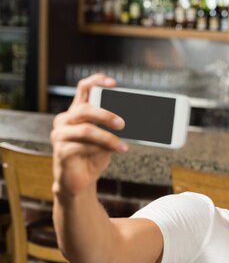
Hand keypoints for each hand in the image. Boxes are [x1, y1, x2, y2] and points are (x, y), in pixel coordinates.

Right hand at [51, 74, 125, 195]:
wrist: (80, 180)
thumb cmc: (94, 155)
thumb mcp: (107, 138)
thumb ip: (113, 127)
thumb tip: (134, 119)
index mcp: (77, 112)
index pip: (84, 89)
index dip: (97, 82)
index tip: (114, 83)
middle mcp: (65, 120)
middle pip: (84, 109)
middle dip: (106, 114)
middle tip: (122, 124)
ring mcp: (60, 135)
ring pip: (86, 130)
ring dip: (108, 138)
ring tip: (122, 147)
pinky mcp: (60, 151)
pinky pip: (82, 147)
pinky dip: (99, 150)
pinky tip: (108, 153)